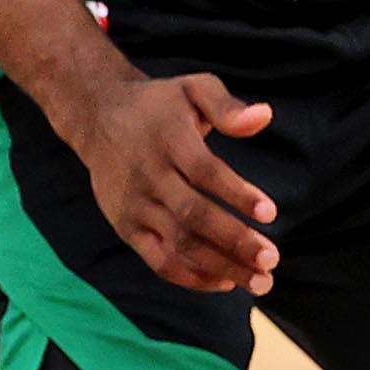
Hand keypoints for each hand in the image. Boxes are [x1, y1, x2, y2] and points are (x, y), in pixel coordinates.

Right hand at [68, 69, 277, 293]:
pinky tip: (225, 281)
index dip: (237, 194)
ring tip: (259, 281)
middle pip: (192, 216)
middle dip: (234, 241)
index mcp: (168, 140)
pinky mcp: (126, 227)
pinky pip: (158, 260)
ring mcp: (135, 205)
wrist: (98, 117)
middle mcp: (148, 175)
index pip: (204, 172)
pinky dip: (191, 277)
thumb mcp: (193, 89)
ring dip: (220, 266)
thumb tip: (264, 116)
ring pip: (178, 244)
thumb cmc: (159, 106)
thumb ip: (227, 105)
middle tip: (271, 259)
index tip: (270, 213)